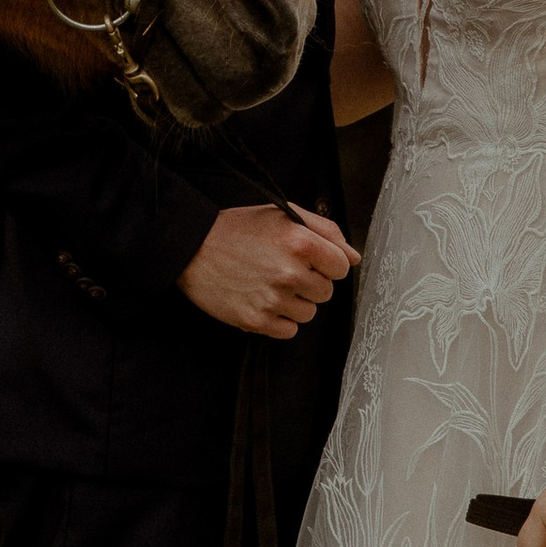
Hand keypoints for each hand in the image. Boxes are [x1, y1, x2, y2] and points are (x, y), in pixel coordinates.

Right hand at [179, 203, 355, 339]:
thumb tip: (353, 257)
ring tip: (269, 284)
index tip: (308, 260)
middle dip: (310, 282)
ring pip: (308, 313)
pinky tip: (262, 300)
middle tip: (282, 269)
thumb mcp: (283, 215)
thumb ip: (325, 231)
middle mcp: (290, 272)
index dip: (326, 263)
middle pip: (326, 293)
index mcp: (300, 243)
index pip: (341, 268)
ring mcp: (272, 299)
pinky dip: (279, 320)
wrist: (192, 248)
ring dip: (294, 302)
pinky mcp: (256, 320)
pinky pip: (289, 331)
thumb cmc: (238, 229)